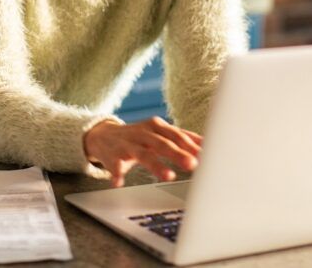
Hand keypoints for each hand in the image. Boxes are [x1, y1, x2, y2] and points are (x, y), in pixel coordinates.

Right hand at [83, 117, 201, 187]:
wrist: (103, 135)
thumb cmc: (138, 137)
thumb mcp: (160, 133)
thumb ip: (182, 137)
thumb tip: (207, 143)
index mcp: (157, 127)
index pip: (177, 135)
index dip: (191, 145)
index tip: (206, 156)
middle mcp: (143, 133)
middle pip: (163, 143)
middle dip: (178, 153)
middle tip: (193, 164)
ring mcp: (127, 143)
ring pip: (143, 154)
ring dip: (156, 165)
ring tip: (168, 176)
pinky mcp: (112, 155)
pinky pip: (114, 165)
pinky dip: (117, 174)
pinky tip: (119, 182)